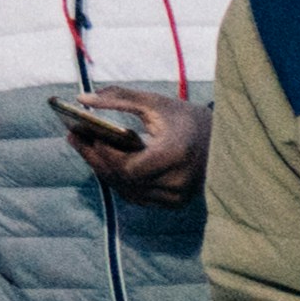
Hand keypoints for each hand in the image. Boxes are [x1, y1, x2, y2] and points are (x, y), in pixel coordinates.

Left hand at [58, 86, 205, 194]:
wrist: (226, 140)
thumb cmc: (187, 118)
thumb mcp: (155, 103)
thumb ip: (119, 98)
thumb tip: (81, 100)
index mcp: (175, 155)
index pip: (127, 166)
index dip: (102, 153)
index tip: (82, 132)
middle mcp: (178, 181)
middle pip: (123, 179)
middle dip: (94, 158)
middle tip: (73, 138)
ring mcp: (178, 196)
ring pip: (127, 190)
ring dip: (104, 170)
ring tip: (85, 147)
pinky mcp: (176, 202)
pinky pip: (138, 196)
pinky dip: (120, 181)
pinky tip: (106, 163)